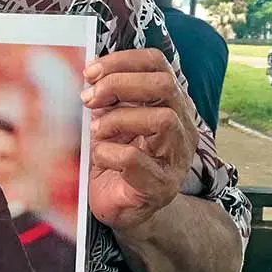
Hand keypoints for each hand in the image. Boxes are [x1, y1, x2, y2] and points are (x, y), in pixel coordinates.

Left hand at [82, 49, 198, 230]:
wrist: (124, 211)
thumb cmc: (116, 162)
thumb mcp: (112, 121)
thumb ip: (109, 98)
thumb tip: (89, 75)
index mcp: (171, 105)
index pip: (158, 64)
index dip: (123, 60)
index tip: (91, 71)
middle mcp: (182, 127)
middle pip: (165, 86)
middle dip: (120, 84)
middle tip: (89, 98)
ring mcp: (176, 158)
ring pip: (163, 119)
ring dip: (119, 119)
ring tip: (96, 131)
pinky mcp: (161, 185)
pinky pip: (135, 159)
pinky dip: (108, 153)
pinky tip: (100, 158)